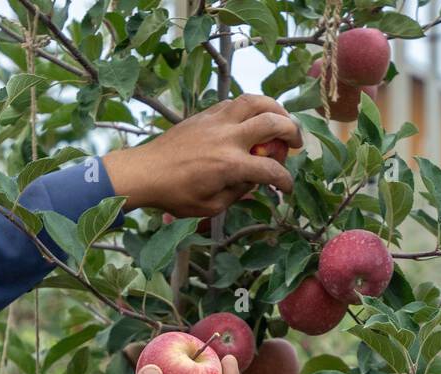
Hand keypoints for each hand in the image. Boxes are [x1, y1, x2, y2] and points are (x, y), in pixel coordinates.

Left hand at [101, 94, 303, 216]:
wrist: (145, 172)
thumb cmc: (174, 195)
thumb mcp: (211, 206)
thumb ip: (238, 192)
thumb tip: (254, 180)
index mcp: (230, 165)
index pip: (270, 170)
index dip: (284, 181)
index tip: (286, 188)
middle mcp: (227, 138)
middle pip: (273, 123)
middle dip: (291, 133)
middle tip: (295, 144)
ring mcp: (216, 121)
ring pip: (255, 101)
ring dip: (275, 108)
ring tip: (281, 120)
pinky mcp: (206, 114)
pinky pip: (235, 102)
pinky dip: (250, 107)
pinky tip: (252, 118)